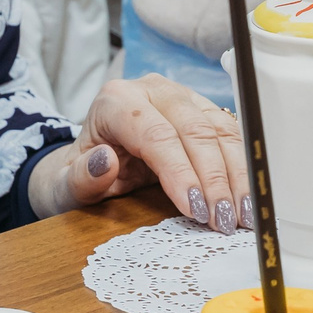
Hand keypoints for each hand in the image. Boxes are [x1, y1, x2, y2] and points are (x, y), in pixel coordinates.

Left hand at [29, 75, 248, 232]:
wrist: (89, 162)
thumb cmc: (78, 175)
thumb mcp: (64, 185)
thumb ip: (80, 178)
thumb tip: (106, 161)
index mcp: (116, 100)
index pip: (156, 135)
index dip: (180, 172)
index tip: (196, 209)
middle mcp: (152, 90)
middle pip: (194, 129)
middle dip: (214, 179)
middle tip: (224, 222)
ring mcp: (181, 96)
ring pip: (219, 129)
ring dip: (236, 175)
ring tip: (243, 217)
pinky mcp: (202, 109)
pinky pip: (230, 134)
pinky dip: (242, 167)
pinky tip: (248, 198)